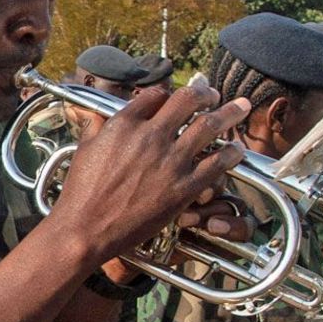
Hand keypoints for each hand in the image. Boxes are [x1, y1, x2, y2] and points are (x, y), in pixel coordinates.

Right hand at [52, 84, 249, 262]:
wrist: (86, 228)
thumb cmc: (81, 192)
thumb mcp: (83, 148)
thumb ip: (95, 126)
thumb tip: (96, 115)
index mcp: (125, 124)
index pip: (157, 96)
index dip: (170, 94)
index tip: (176, 97)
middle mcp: (151, 136)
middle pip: (188, 101)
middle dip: (205, 93)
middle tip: (214, 94)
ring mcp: (170, 161)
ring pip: (209, 126)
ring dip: (229, 113)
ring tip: (241, 107)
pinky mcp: (182, 188)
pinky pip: (216, 164)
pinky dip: (230, 154)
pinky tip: (237, 150)